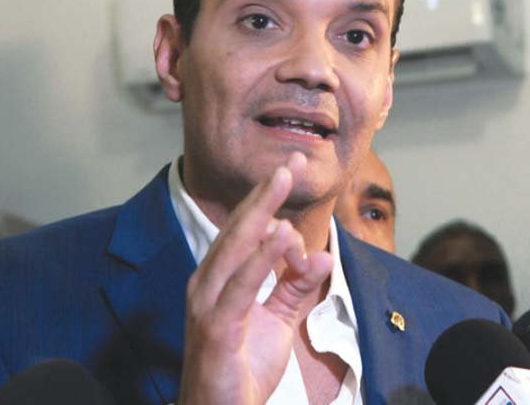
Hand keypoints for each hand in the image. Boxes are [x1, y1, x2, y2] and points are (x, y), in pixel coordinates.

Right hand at [178, 152, 333, 404]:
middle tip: (292, 160)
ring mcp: (207, 304)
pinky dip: (262, 257)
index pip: (245, 231)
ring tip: (284, 176)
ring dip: (262, 209)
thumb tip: (322, 256)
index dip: (271, 203)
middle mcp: (207, 283)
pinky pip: (242, 285)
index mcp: (219, 279)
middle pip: (239, 227)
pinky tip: (281, 233)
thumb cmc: (241, 370)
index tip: (296, 183)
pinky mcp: (216, 328)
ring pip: (236, 245)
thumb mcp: (277, 322)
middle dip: (266, 191)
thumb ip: (295, 288)